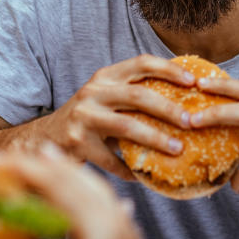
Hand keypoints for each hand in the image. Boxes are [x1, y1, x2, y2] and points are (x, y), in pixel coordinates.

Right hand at [0, 145, 153, 238]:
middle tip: (12, 155)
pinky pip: (105, 209)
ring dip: (67, 175)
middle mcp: (118, 228)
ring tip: (44, 162)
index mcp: (103, 232)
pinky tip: (85, 196)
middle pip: (79, 181)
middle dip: (44, 165)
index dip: (24, 169)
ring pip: (95, 192)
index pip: (58, 185)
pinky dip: (85, 195)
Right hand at [45, 54, 196, 178]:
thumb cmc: (89, 117)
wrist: (45, 138)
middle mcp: (93, 91)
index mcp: (106, 76)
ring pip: (127, 125)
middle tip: (191, 121)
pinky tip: (142, 176)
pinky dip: (129, 169)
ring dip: (155, 139)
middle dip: (169, 109)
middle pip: (138, 95)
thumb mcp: (108, 98)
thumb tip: (186, 104)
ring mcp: (84, 116)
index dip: (169, 69)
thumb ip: (136, 96)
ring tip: (177, 149)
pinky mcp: (77, 142)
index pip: (141, 63)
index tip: (193, 80)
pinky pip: (112, 159)